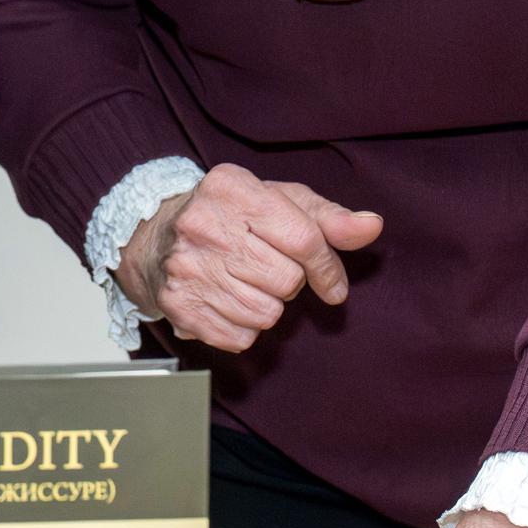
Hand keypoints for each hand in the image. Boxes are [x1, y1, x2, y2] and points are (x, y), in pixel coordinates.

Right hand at [117, 164, 381, 351]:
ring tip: (247, 283)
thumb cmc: (231, 217)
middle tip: (267, 268)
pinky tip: (229, 302)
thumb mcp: (279, 203)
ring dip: (268, 305)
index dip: (327, 267)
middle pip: (286, 280)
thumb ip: (329, 218)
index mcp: (233, 189)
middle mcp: (202, 225)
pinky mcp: (177, 304)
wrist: (155, 237)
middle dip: (288, 282)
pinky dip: (244, 327)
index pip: (303, 238)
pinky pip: (240, 337)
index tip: (332, 283)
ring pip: (266, 314)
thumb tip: (372, 226)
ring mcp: (186, 267)